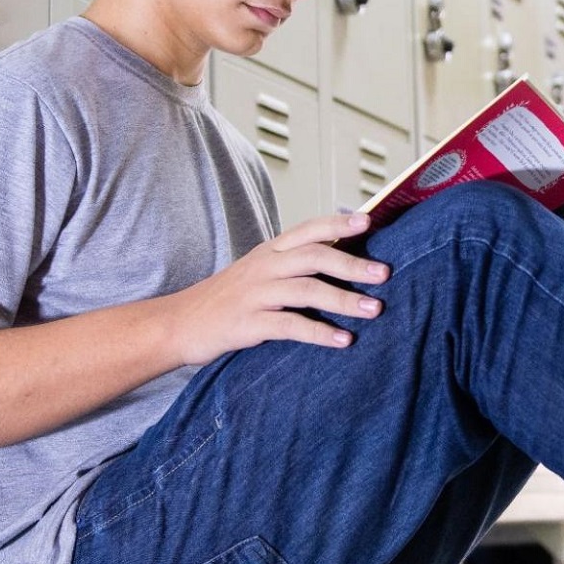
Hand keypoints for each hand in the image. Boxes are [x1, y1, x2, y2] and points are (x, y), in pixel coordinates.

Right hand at [166, 212, 388, 365]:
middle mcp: (263, 267)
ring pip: (306, 290)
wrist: (178, 323)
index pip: (308, 229)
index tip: (369, 222)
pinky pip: (290, 325)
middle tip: (385, 273)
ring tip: (374, 309)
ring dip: (344, 300)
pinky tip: (344, 340)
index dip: (338, 224)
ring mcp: (255, 295)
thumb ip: (293, 264)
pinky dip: (320, 332)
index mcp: (268, 251)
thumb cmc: (227, 299)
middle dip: (352, 264)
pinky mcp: (248, 324)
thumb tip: (340, 260)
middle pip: (314, 257)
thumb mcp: (258, 272)